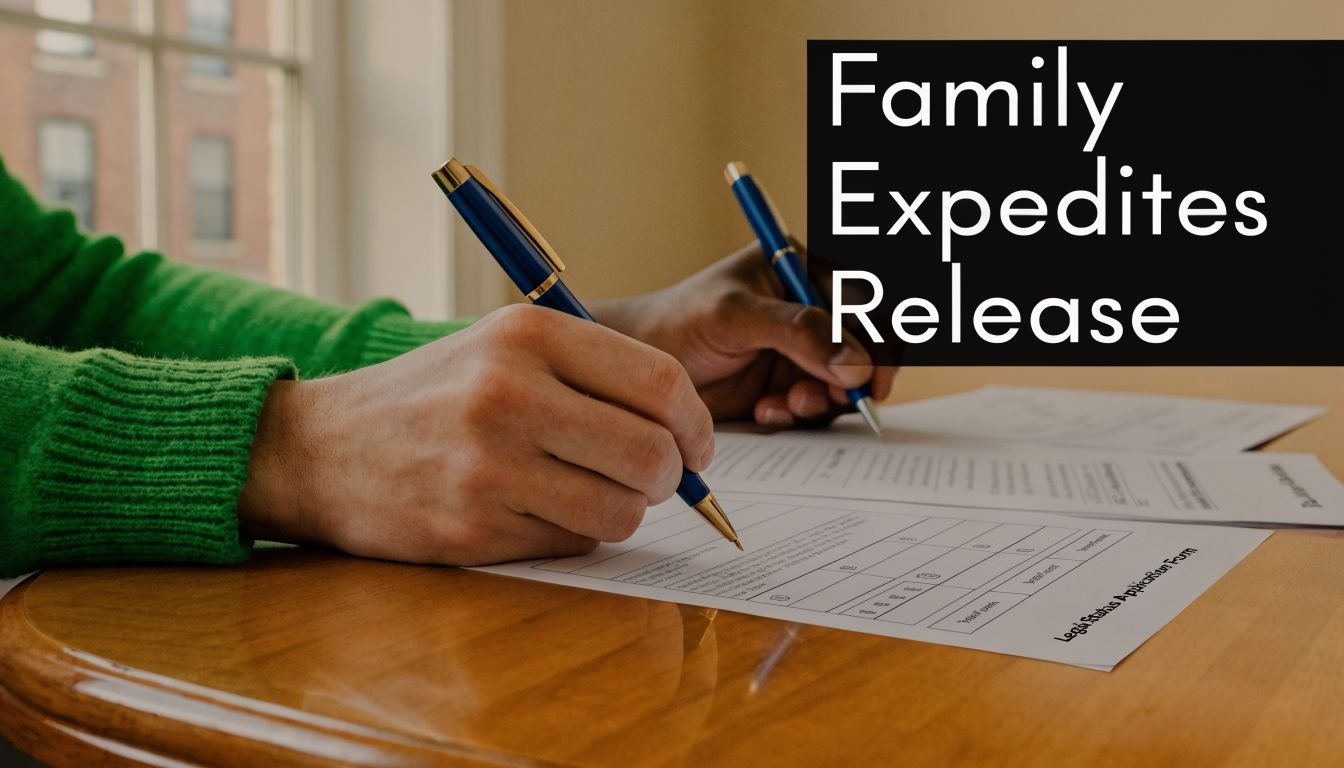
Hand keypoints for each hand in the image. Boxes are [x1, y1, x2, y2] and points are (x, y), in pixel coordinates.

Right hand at [238, 304, 713, 564]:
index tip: (696, 445)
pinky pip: (573, 543)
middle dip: (670, 477)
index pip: (660, 383)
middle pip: (652, 454)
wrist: (319, 448)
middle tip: (655, 479)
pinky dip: (574, 534)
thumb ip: (592, 374)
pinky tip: (538, 511)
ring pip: (622, 510)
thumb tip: (685, 431)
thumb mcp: (500, 346)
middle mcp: (510, 393)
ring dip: (624, 511)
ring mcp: (490, 465)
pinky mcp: (473, 526)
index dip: (696, 424)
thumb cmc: (430, 395)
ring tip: (591, 494)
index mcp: (528, 334)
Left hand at [592, 242, 896, 426]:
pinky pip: (818, 406)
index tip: (870, 380)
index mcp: (802, 268)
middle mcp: (810, 308)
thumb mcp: (736, 316)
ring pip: (845, 381)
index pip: (861, 301)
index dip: (877, 341)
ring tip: (787, 402)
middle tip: (827, 398)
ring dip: (822, 399)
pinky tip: (767, 410)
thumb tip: (857, 362)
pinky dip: (799, 414)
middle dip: (849, 377)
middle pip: (864, 345)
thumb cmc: (679, 323)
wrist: (642, 371)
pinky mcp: (789, 385)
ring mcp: (802, 350)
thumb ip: (799, 332)